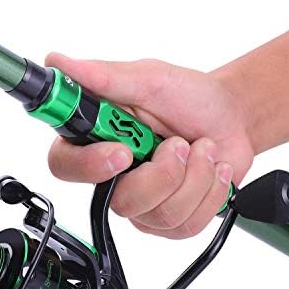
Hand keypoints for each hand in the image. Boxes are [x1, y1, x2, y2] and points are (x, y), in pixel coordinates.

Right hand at [45, 53, 254, 238]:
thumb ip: (104, 78)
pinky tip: (212, 170)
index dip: (88, 165)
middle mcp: (116, 177)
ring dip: (194, 176)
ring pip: (160, 214)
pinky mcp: (170, 221)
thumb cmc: (189, 97)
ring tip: (202, 149)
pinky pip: (186, 224)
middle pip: (121, 201)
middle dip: (163, 172)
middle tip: (179, 142)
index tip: (123, 151)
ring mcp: (143, 203)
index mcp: (98, 140)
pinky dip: (210, 192)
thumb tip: (58, 63)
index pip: (65, 166)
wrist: (231, 119)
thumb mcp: (150, 80)